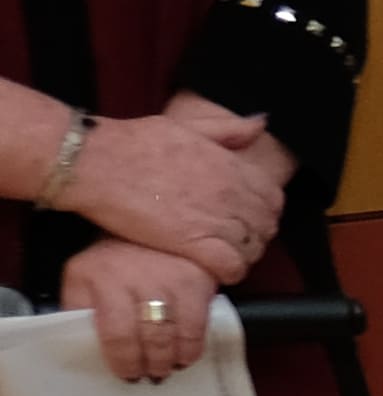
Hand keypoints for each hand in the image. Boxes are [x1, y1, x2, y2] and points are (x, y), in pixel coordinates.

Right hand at [54, 94, 282, 278]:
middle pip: (266, 226)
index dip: (265, 211)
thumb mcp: (186, 125)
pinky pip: (231, 266)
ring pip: (252, 248)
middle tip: (237, 239)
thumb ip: (228, 129)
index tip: (250, 217)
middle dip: (257, 235)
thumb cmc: (134, 142)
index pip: (274, 198)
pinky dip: (231, 272)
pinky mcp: (192, 242)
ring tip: (226, 254)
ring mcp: (214, 218)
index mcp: (231, 166)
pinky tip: (219, 270)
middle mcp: (230, 193)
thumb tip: (260, 123)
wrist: (95, 161)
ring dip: (244, 255)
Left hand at [60, 240, 217, 382]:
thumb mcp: (84, 273)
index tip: (126, 373)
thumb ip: (79, 305)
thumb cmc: (116, 257)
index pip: (114, 333)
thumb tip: (83, 343)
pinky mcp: (197, 282)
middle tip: (150, 374)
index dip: (123, 360)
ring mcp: (169, 280)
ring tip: (168, 366)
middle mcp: (134, 278)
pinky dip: (193, 348)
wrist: (156, 220)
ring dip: (172, 360)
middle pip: (148, 338)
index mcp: (99, 278)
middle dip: (150, 364)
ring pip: (175, 336)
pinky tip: (186, 353)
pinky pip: (199, 327)